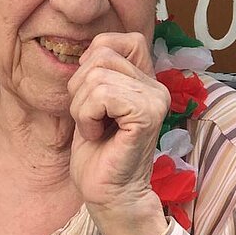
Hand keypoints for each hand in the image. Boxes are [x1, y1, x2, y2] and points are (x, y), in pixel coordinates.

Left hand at [67, 33, 170, 234]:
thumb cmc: (98, 154)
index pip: (118, 39)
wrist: (109, 194)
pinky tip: (98, 136)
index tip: (92, 95)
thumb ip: (98, 73)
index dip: (93, 59)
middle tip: (92, 119)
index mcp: (146, 80)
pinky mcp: (146, 115)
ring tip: (96, 130)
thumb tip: (85, 52)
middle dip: (79, 89)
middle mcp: (156, 86)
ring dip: (82, 108)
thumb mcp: (92, 103)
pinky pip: (101, 96)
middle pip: (100, 55)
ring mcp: (154, 100)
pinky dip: (87, 117)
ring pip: (95, 77)